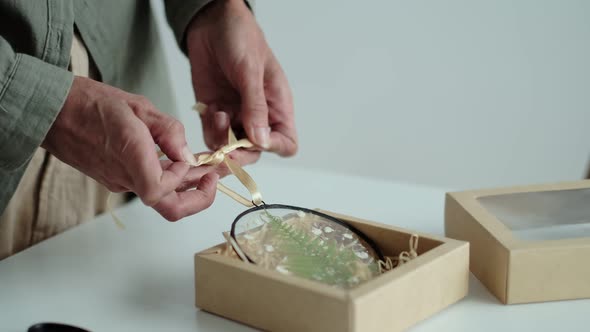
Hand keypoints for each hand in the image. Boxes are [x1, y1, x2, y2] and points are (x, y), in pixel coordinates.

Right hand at [43, 76, 223, 220]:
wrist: (52, 110)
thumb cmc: (91, 103)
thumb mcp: (139, 106)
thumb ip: (169, 132)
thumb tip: (188, 156)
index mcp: (130, 155)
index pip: (160, 192)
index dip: (182, 180)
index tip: (190, 160)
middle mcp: (125, 176)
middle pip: (168, 207)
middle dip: (198, 198)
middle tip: (213, 178)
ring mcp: (119, 181)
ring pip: (161, 196)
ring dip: (186, 183)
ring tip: (204, 164)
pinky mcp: (116, 179)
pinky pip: (147, 185)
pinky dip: (168, 176)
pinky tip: (176, 159)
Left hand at [186, 0, 296, 156]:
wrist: (211, 21)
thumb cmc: (241, 38)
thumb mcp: (250, 71)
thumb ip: (255, 107)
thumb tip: (262, 141)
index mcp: (277, 106)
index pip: (285, 143)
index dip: (274, 148)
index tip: (256, 142)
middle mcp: (257, 116)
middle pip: (255, 151)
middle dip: (240, 153)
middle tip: (226, 148)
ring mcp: (235, 115)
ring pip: (230, 148)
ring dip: (221, 139)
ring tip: (218, 114)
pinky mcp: (213, 112)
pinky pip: (211, 135)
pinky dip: (209, 129)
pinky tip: (210, 109)